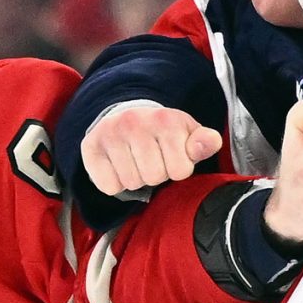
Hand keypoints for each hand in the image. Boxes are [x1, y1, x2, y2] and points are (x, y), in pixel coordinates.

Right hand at [82, 101, 222, 194]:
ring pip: (131, 183)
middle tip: (151, 159)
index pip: (180, 171)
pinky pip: (109, 186)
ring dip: (136, 179)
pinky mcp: (91, 147)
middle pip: (154, 177)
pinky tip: (118, 166)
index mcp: (166, 120)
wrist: (124, 116)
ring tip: (135, 162)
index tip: (171, 156)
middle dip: (156, 175)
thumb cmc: (162, 133)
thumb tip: (211, 142)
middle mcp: (135, 122)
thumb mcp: (187, 135)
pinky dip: (114, 183)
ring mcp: (111, 133)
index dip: (178, 169)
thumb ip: (203, 142)